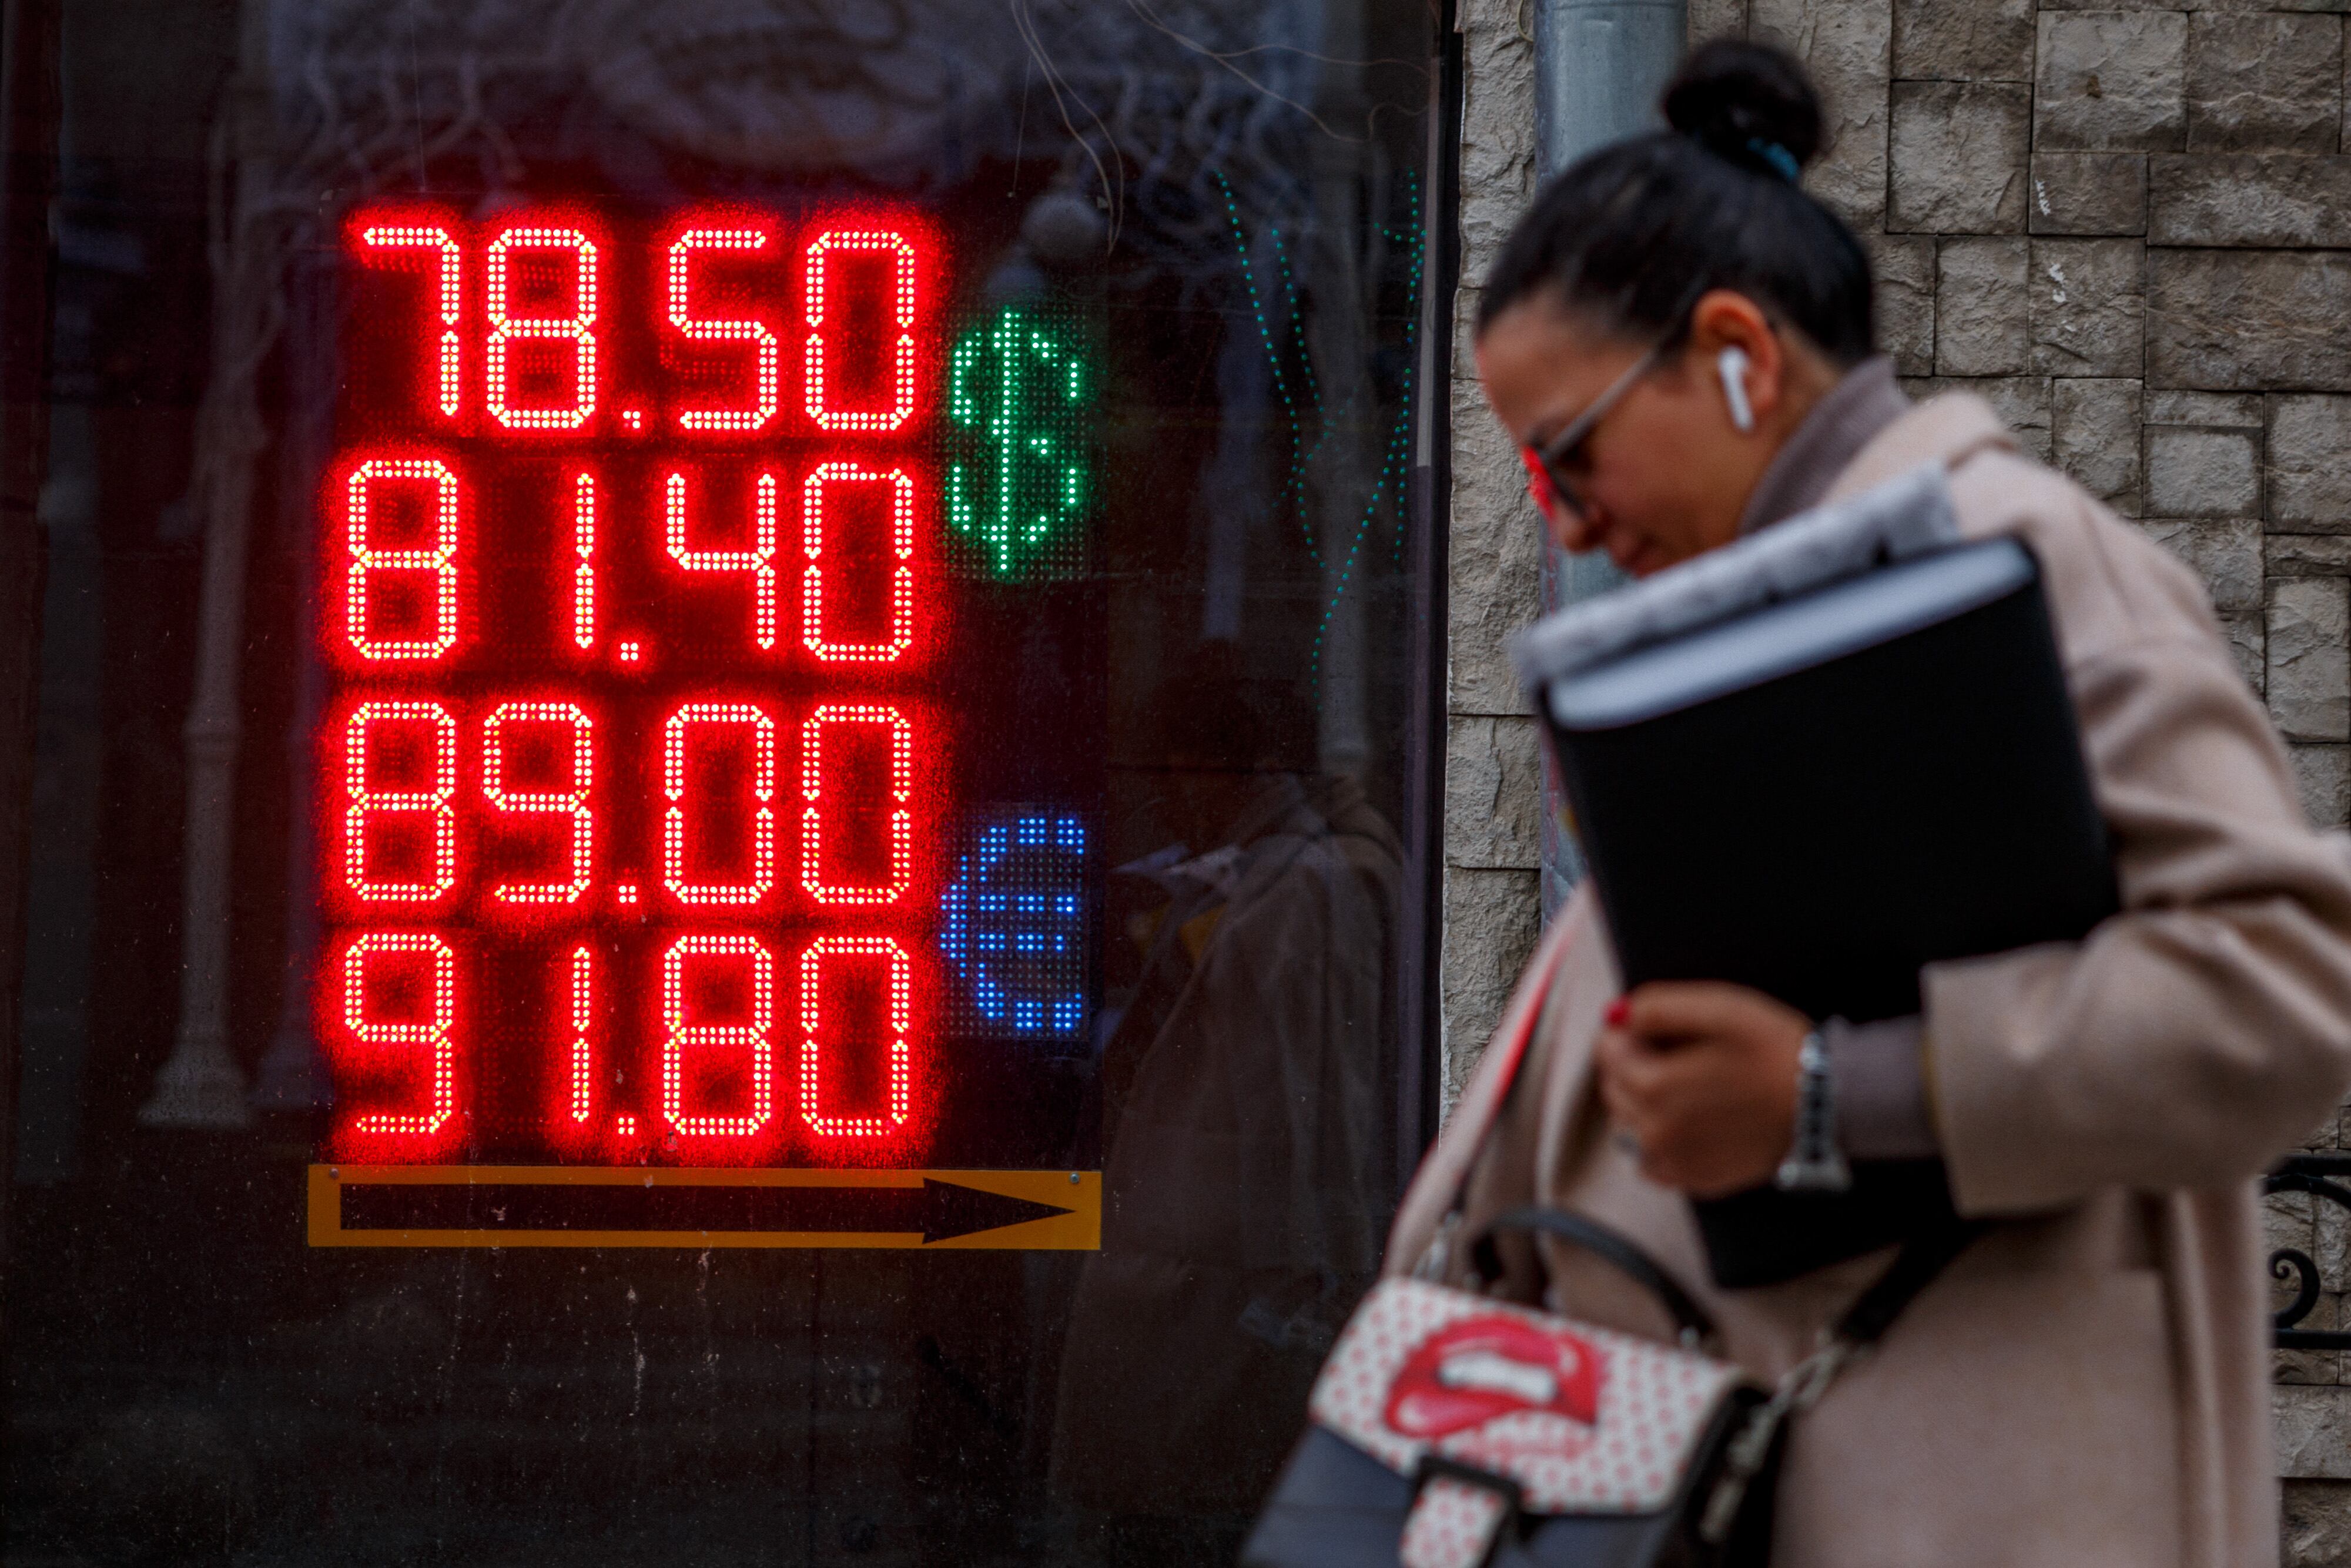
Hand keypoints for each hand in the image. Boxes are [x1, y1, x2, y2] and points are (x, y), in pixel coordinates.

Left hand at [1596, 982, 1810, 1197]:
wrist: (1824, 1104)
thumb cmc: (1775, 1051)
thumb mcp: (1719, 1008)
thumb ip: (1657, 1006)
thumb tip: (1617, 1015)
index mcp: (1652, 1087)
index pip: (1608, 1050)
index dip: (1632, 1032)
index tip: (1664, 1030)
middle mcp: (1653, 1131)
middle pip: (1614, 1088)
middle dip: (1633, 1065)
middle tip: (1680, 1054)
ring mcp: (1673, 1162)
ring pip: (1628, 1124)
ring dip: (1643, 1101)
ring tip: (1689, 1086)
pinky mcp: (1694, 1180)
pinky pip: (1650, 1161)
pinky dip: (1658, 1140)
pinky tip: (1688, 1121)